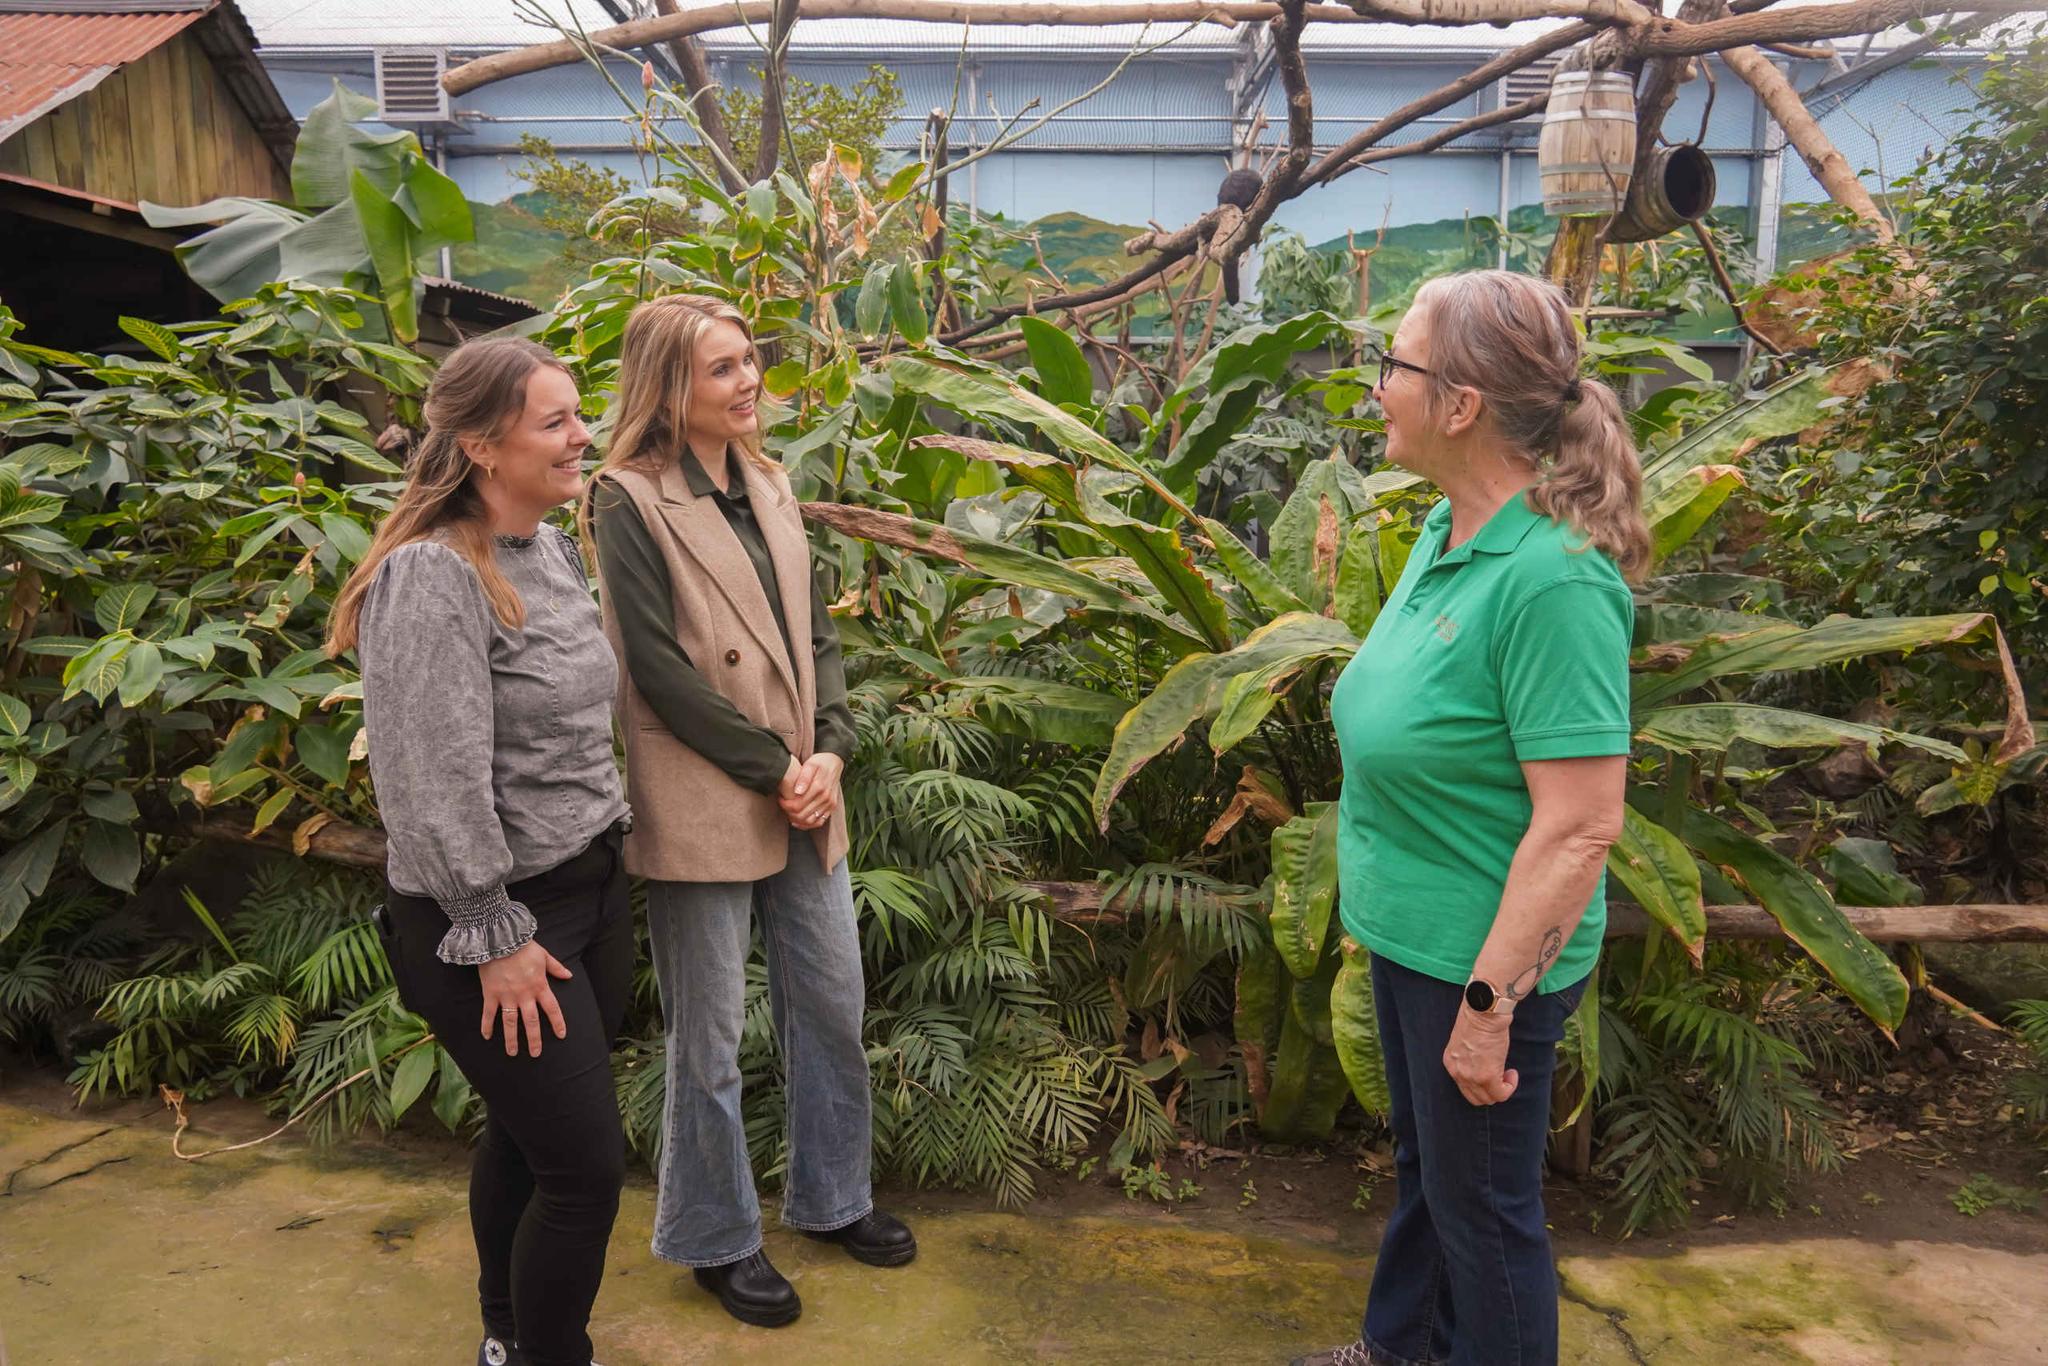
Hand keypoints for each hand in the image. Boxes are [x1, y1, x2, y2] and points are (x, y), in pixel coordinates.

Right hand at [478, 940, 571, 1057]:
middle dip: (534, 1039)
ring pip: (511, 1023)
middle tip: (535, 1053)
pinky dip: (486, 1026)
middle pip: (531, 1022)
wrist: (501, 939)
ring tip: (513, 1053)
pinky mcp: (491, 994)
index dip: (557, 1023)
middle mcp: (525, 995)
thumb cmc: (523, 947)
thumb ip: (556, 968)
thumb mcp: (544, 955)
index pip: (552, 1009)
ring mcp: (507, 996)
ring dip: (512, 1039)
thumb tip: (569, 976)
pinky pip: (488, 1014)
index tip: (561, 1035)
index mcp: (539, 986)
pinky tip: (486, 1037)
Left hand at [778, 752, 842, 830]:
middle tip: (783, 806)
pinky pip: (819, 822)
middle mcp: (826, 798)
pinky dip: (808, 824)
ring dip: (797, 820)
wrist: (835, 762)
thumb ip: (803, 777)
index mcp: (819, 787)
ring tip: (789, 813)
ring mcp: (830, 804)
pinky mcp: (831, 807)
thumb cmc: (820, 762)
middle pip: (802, 815)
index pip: (798, 805)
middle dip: (789, 813)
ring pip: (810, 821)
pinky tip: (798, 821)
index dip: (786, 805)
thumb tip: (797, 791)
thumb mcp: (810, 764)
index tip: (780, 799)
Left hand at [1443, 1004, 1515, 1105]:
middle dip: (1491, 1091)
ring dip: (1502, 1089)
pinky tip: (1512, 1074)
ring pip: (1489, 1098)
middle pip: (1475, 1097)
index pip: (1465, 1087)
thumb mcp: (1466, 1042)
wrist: (1483, 1010)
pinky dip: (1510, 1087)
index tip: (1492, 1072)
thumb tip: (1483, 1065)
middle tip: (1502, 1076)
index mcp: (1451, 1063)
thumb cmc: (1478, 1019)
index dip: (1481, 1084)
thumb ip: (1470, 1058)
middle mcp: (1457, 1073)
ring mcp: (1471, 1076)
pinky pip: (1501, 1094)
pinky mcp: (1487, 1076)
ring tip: (1508, 1073)